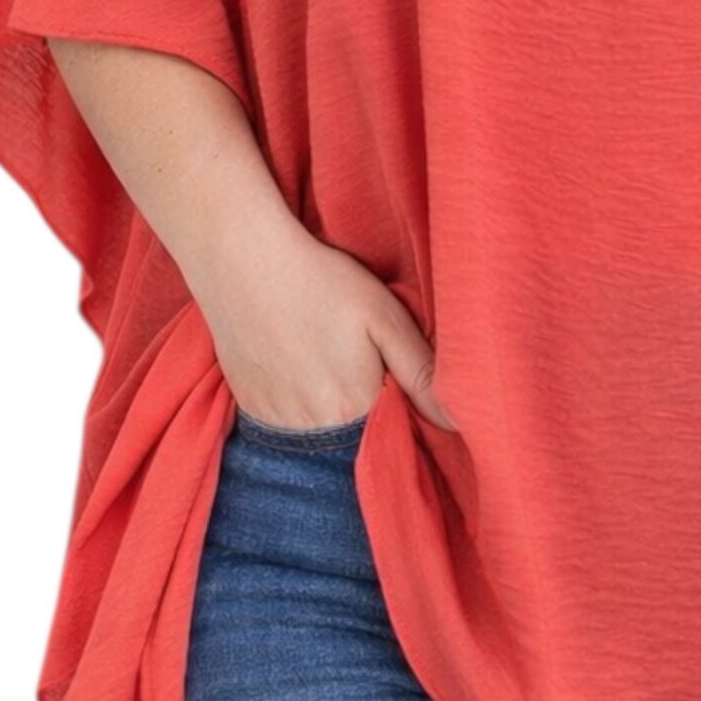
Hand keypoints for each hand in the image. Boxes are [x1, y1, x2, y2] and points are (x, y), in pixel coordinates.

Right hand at [208, 232, 457, 433]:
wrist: (242, 260)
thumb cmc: (321, 281)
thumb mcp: (385, 317)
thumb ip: (422, 373)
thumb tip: (458, 423)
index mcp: (356, 408)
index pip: (393, 437)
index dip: (402, 413)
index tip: (397, 381)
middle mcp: (313, 429)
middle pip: (355, 441)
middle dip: (367, 416)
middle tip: (358, 363)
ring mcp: (275, 422)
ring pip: (318, 437)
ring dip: (331, 415)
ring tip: (328, 362)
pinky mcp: (249, 408)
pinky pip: (284, 426)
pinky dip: (298, 408)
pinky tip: (300, 368)